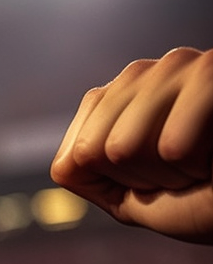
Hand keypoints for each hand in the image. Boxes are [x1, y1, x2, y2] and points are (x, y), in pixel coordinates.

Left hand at [51, 47, 212, 243]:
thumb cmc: (198, 198)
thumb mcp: (127, 195)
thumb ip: (84, 175)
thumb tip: (66, 162)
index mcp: (115, 99)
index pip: (75, 155)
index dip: (115, 183)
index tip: (153, 176)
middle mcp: (143, 73)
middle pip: (94, 151)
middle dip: (138, 179)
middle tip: (179, 171)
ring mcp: (179, 65)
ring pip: (122, 149)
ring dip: (167, 175)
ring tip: (199, 161)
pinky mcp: (212, 71)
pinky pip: (169, 146)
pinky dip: (193, 167)